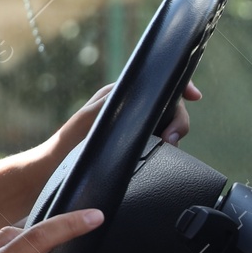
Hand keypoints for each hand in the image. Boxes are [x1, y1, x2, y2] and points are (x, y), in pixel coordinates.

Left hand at [47, 79, 200, 161]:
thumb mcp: (92, 116)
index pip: (157, 84)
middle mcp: (131, 108)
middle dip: (179, 119)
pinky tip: (165, 152)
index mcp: (121, 94)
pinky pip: (160, 140)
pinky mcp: (136, 144)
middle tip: (172, 138)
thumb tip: (141, 91)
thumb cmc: (69, 140)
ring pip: (167, 124)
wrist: (56, 168)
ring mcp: (135, 126)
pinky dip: (167, 145)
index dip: (180, 86)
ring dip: (174, 133)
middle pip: (170, 106)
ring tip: (168, 145)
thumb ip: (115, 102)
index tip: (196, 96)